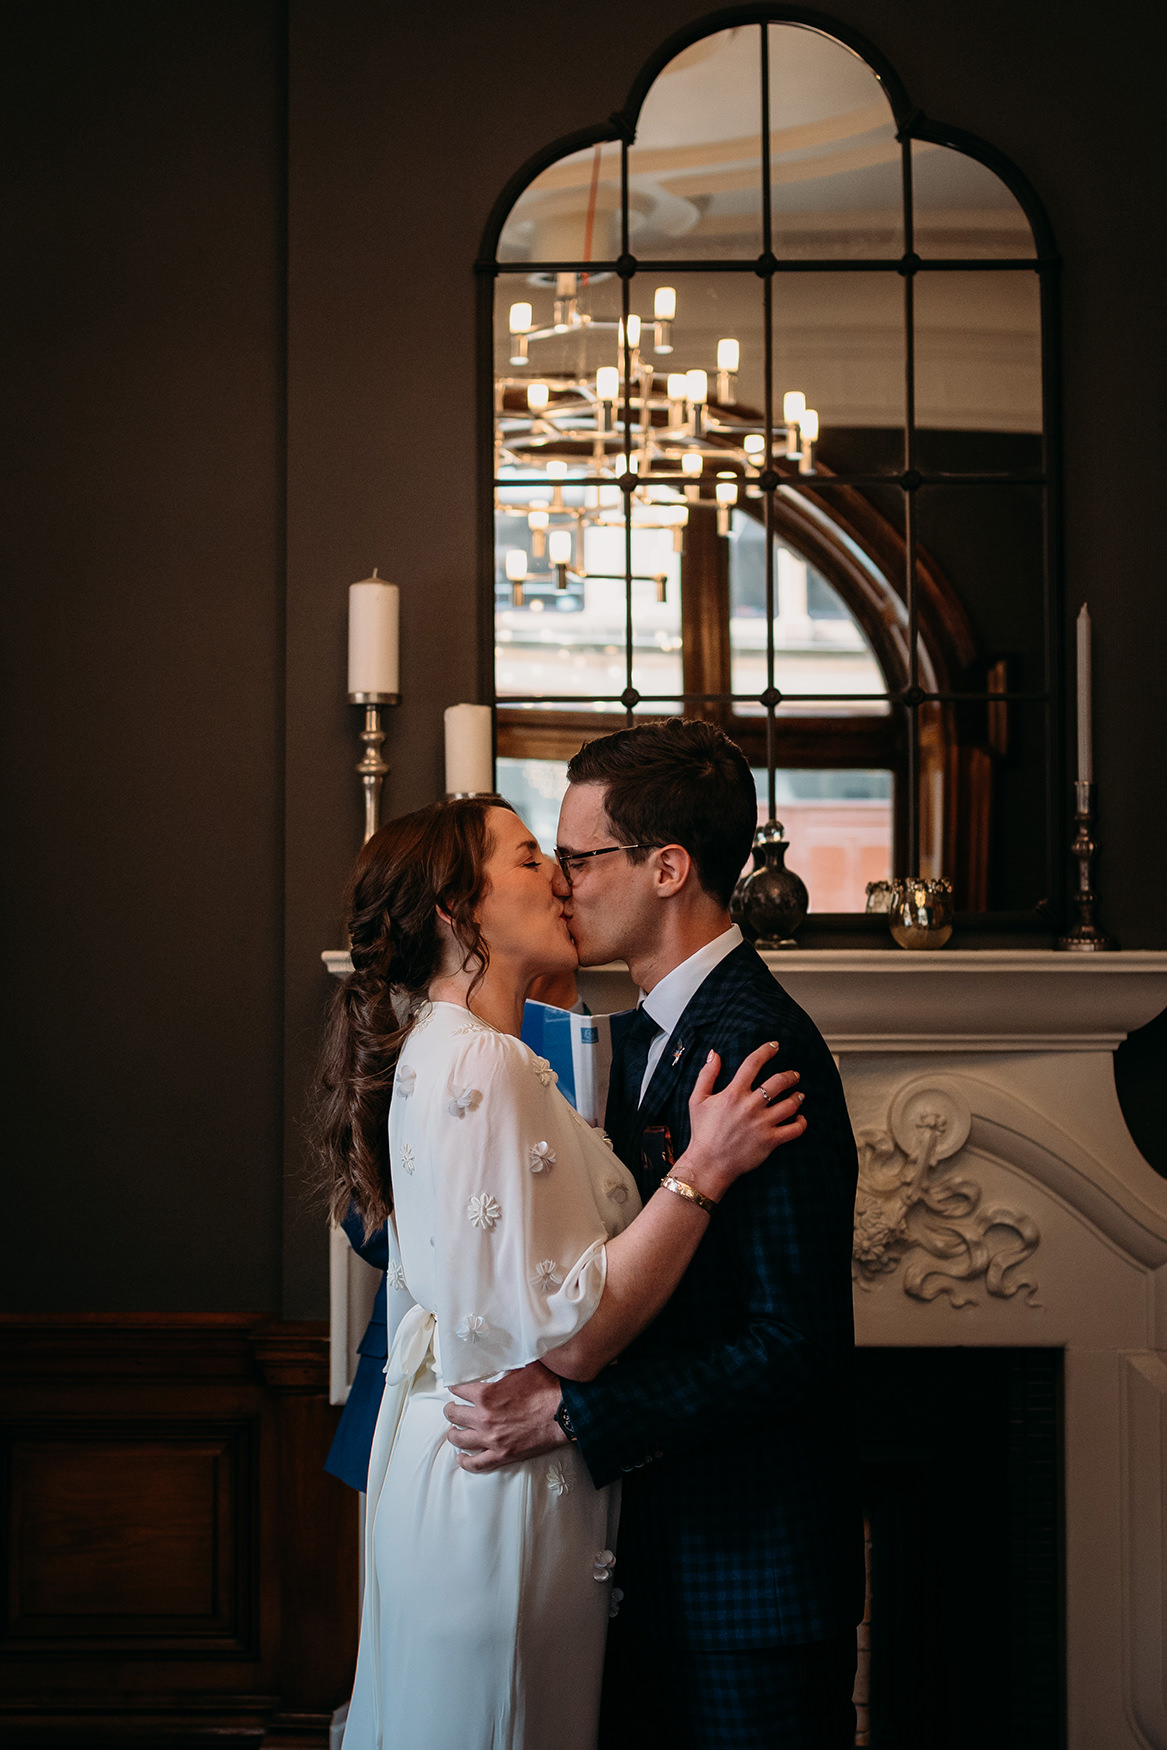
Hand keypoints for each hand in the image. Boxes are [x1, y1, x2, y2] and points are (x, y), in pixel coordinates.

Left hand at [444, 1359, 566, 1472]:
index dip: (455, 1387)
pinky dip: (465, 1461)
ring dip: (453, 1433)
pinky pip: (476, 1463)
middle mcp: (484, 1418)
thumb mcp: (524, 1367)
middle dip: (450, 1410)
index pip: (459, 1389)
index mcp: (486, 1394)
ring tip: (454, 1430)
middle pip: (453, 1415)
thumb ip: (507, 1364)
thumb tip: (504, 1353)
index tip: (455, 1388)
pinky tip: (462, 1457)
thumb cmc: (548, 1388)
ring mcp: (492, 1439)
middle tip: (452, 1408)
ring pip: (459, 1439)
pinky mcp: (503, 1455)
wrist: (565, 1412)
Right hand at [682, 1041, 805, 1199]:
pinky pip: (794, 1129)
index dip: (766, 1051)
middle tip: (794, 1075)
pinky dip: (801, 1122)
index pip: (753, 1063)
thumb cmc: (702, 1132)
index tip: (775, 1046)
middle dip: (790, 1075)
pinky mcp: (770, 1141)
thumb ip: (706, 1075)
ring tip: (799, 1095)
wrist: (708, 1163)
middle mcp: (750, 1106)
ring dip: (798, 1097)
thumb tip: (714, 1054)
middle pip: (778, 1082)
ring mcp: (762, 1124)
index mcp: (733, 1093)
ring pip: (790, 1104)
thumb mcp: (697, 1100)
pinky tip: (800, 1119)